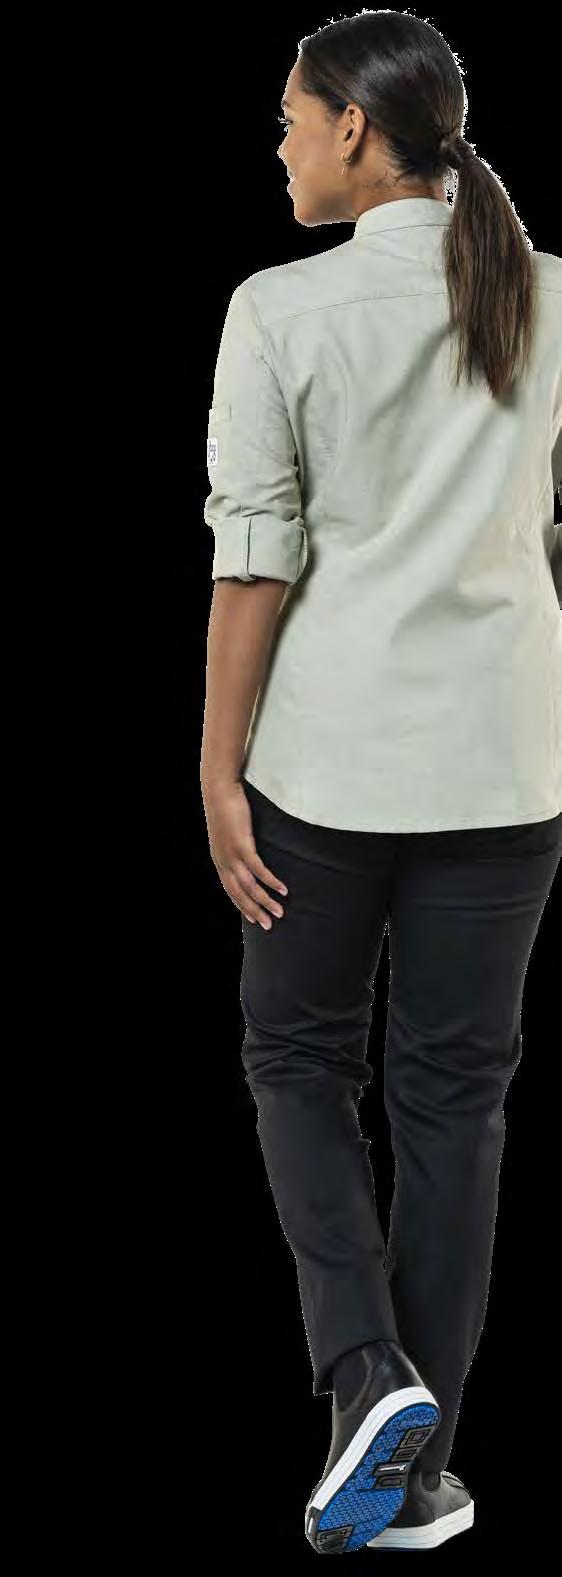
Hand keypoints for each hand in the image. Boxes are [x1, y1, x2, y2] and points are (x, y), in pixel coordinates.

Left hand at [201, 778, 288, 929]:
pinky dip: (271, 881)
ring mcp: (231, 855)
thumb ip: (236, 846)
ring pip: (249, 886)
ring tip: (280, 912)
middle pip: (239, 895)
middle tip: (270, 926)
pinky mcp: (242, 845)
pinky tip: (282, 890)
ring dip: (265, 901)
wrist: (219, 790)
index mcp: (219, 861)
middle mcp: (223, 862)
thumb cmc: (226, 808)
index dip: (243, 906)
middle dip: (255, 911)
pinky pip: (258, 869)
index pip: (231, 891)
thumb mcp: (229, 833)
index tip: (255, 919)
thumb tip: (248, 852)